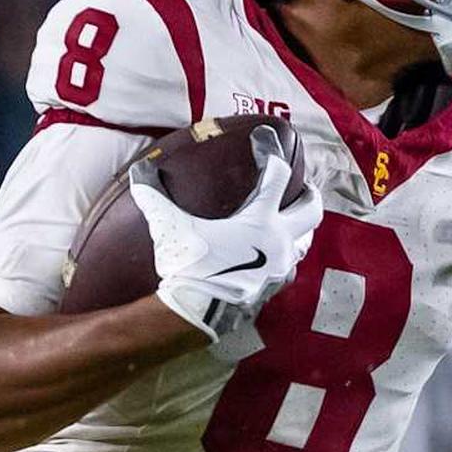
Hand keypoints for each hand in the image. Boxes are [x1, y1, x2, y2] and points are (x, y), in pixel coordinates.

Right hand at [129, 126, 322, 339]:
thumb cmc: (187, 267)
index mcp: (261, 220)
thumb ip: (154, 195)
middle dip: (309, 192)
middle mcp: (279, 240)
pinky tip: (271, 252)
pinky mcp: (276, 286)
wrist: (196, 314)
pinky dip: (286, 253)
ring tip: (288, 217)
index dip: (271, 151)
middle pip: (312, 208)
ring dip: (300, 226)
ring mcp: (282, 265)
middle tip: (302, 184)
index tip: (265, 137)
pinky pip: (291, 265)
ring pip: (305, 239)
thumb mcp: (169, 227)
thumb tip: (140, 168)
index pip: (278, 174)